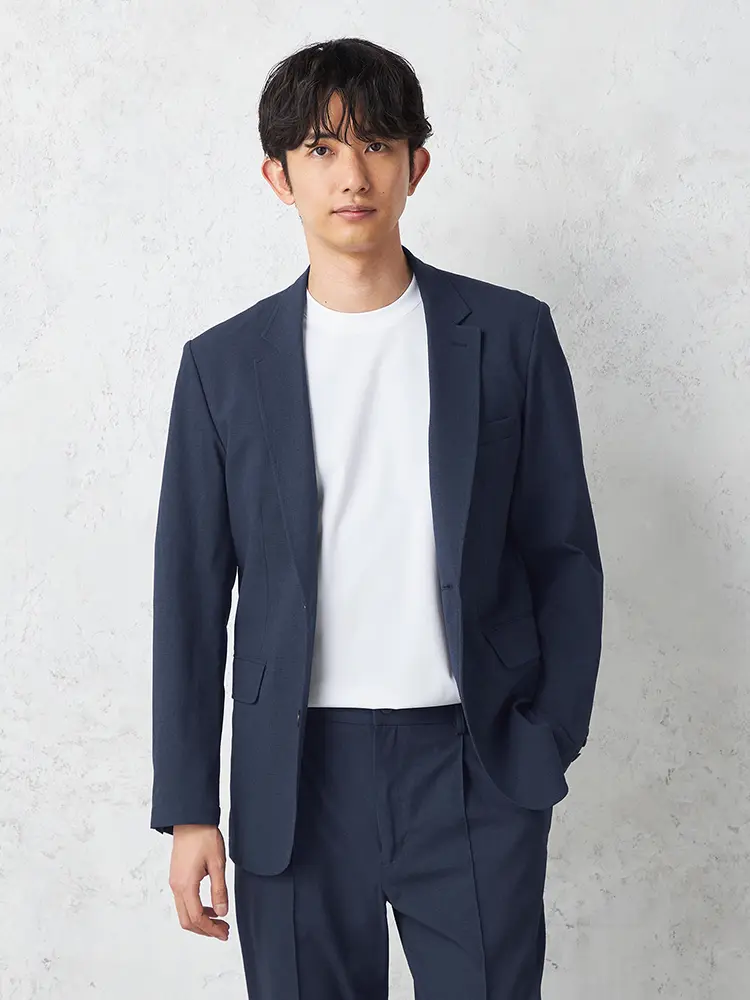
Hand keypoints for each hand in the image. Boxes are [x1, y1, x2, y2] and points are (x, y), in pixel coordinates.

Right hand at [168, 824, 229, 939]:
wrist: (190, 819)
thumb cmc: (204, 837)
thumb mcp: (217, 864)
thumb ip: (219, 890)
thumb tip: (222, 912)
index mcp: (186, 886)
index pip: (197, 918)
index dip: (211, 929)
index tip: (224, 933)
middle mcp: (176, 887)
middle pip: (187, 921)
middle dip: (205, 930)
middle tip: (223, 931)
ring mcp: (174, 882)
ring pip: (184, 912)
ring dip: (201, 921)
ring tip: (219, 920)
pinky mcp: (176, 877)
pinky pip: (183, 902)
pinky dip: (196, 910)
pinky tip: (209, 906)